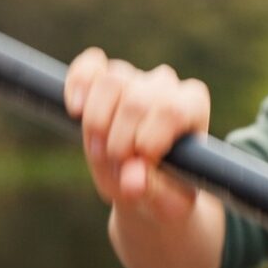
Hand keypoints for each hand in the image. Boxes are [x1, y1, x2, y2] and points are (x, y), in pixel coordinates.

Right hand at [63, 47, 210, 222]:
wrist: (146, 189)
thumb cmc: (165, 191)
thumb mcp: (167, 201)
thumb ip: (154, 190)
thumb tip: (133, 180)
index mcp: (192, 105)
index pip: (171, 109)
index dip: (148, 141)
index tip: (142, 166)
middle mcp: (166, 85)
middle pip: (137, 100)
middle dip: (119, 142)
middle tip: (118, 169)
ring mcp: (135, 77)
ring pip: (111, 82)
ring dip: (97, 124)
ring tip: (100, 153)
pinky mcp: (104, 77)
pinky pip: (90, 66)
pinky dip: (78, 84)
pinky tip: (75, 110)